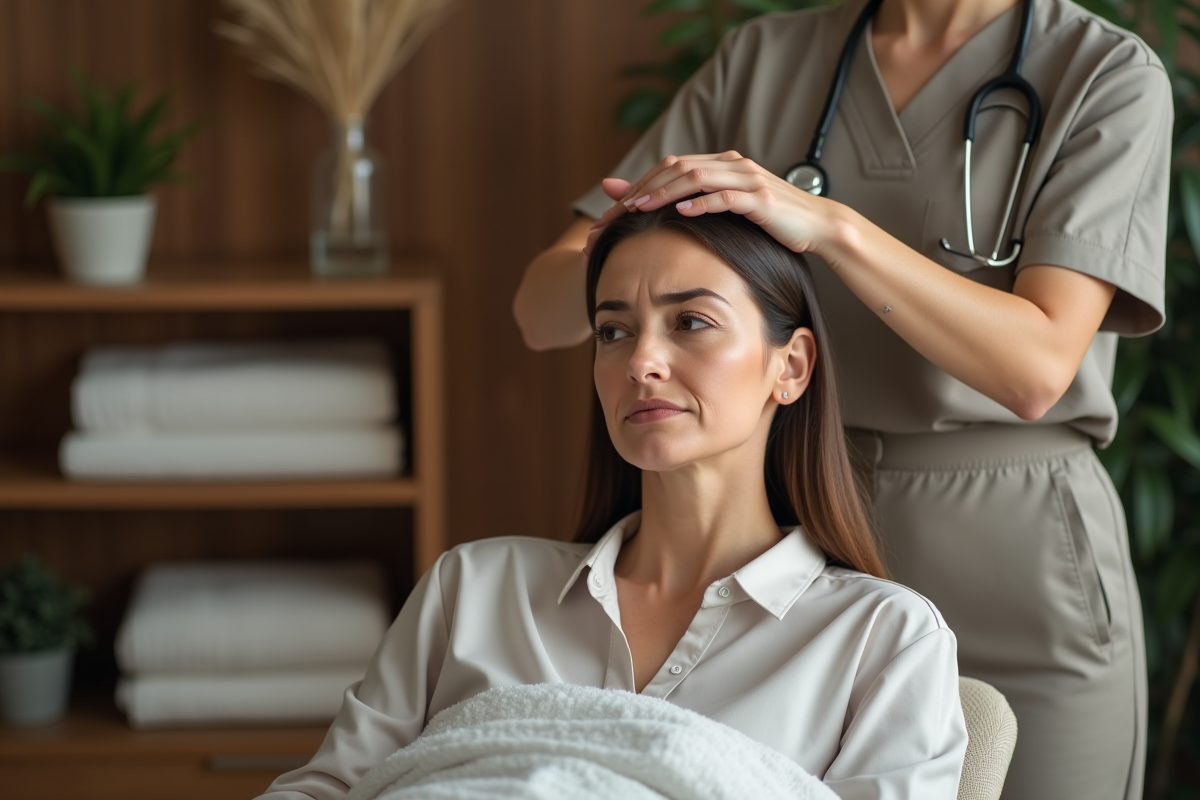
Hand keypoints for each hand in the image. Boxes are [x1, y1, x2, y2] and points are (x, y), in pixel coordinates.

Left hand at [585, 152, 832, 256]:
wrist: (818, 225)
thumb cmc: (771, 221)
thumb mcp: (730, 208)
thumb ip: (697, 201)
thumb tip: (657, 204)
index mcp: (722, 163)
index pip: (671, 165)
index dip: (640, 183)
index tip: (613, 207)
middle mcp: (732, 164)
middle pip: (676, 168)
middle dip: (643, 189)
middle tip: (615, 212)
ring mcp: (747, 179)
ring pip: (696, 177)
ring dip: (663, 193)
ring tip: (638, 209)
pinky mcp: (761, 200)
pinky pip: (725, 198)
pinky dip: (701, 203)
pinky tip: (680, 212)